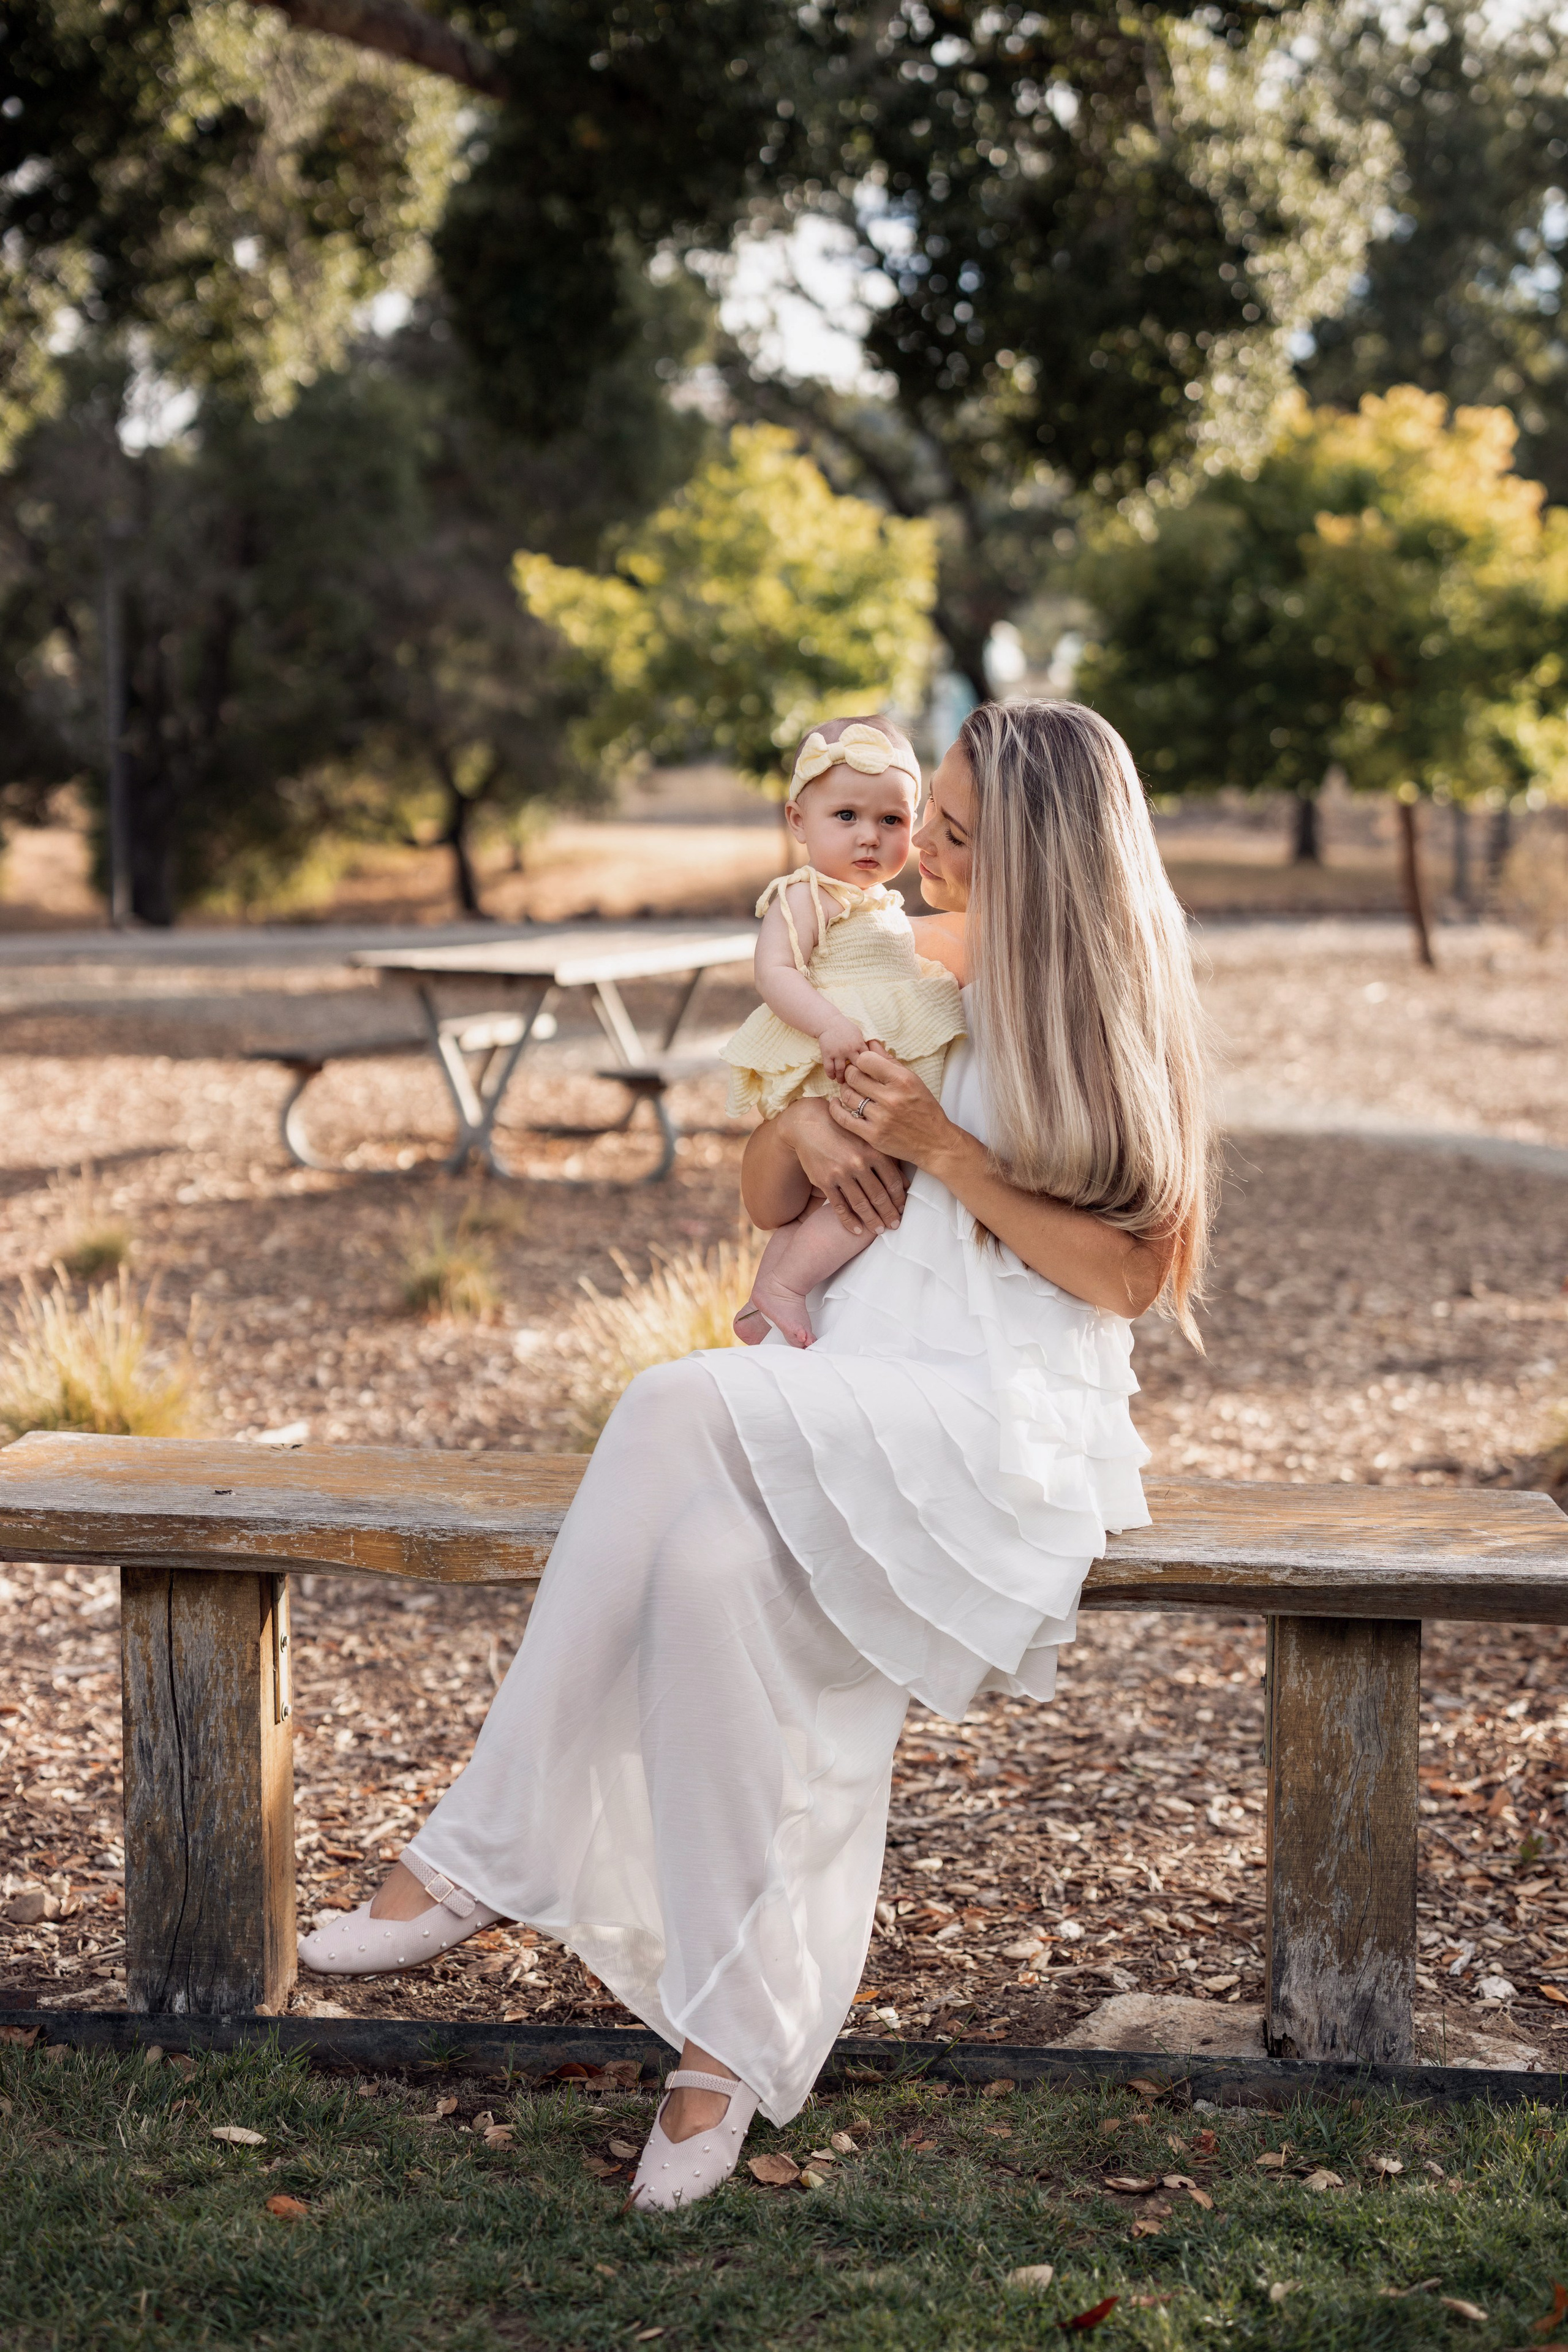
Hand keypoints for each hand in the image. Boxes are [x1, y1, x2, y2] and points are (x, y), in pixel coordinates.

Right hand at [778, 1096, 906, 1235]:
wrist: (809, 1125)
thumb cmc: (843, 1132)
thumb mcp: (867, 1140)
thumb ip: (887, 1160)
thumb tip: (905, 1184)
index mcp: (873, 1151)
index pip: (892, 1182)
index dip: (899, 1199)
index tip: (903, 1210)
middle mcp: (858, 1163)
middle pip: (879, 1196)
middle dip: (889, 1214)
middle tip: (895, 1226)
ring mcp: (840, 1173)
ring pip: (861, 1204)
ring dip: (872, 1221)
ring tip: (880, 1230)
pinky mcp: (824, 1181)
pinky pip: (840, 1207)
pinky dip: (850, 1221)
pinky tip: (858, 1230)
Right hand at [816, 1011, 868, 1082]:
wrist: (829, 1022)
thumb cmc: (845, 1028)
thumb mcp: (858, 1033)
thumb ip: (864, 1045)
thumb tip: (874, 1055)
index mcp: (859, 1044)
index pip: (867, 1061)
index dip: (868, 1070)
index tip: (867, 1076)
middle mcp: (849, 1049)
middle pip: (856, 1068)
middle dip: (856, 1077)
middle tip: (856, 1083)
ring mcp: (837, 1052)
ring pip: (841, 1071)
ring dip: (841, 1078)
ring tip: (842, 1082)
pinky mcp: (827, 1054)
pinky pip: (829, 1068)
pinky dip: (830, 1075)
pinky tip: (832, 1077)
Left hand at [827, 1046, 955, 1168]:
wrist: (935, 1142)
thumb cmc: (924, 1108)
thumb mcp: (912, 1081)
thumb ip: (889, 1061)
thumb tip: (871, 1042)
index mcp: (902, 1080)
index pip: (866, 1060)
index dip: (861, 1060)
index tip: (863, 1065)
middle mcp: (891, 1098)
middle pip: (853, 1076)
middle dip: (850, 1073)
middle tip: (853, 1076)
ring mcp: (881, 1118)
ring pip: (847, 1096)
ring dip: (845, 1090)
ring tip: (850, 1089)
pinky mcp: (873, 1135)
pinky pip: (843, 1118)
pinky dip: (836, 1108)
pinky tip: (836, 1103)